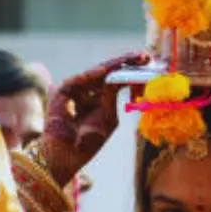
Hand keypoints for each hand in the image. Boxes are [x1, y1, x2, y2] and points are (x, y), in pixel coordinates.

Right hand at [38, 53, 149, 186]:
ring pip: (96, 72)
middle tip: (143, 55)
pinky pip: (78, 80)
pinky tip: (104, 71)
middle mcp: (88, 91)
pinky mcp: (62, 93)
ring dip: (114, 65)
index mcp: (100, 98)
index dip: (130, 70)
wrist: (68, 156)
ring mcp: (76, 90)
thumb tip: (118, 77)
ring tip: (130, 59)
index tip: (147, 61)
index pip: (116, 79)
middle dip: (125, 63)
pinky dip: (91, 75)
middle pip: (108, 72)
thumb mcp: (107, 117)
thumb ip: (111, 96)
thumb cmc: (88, 141)